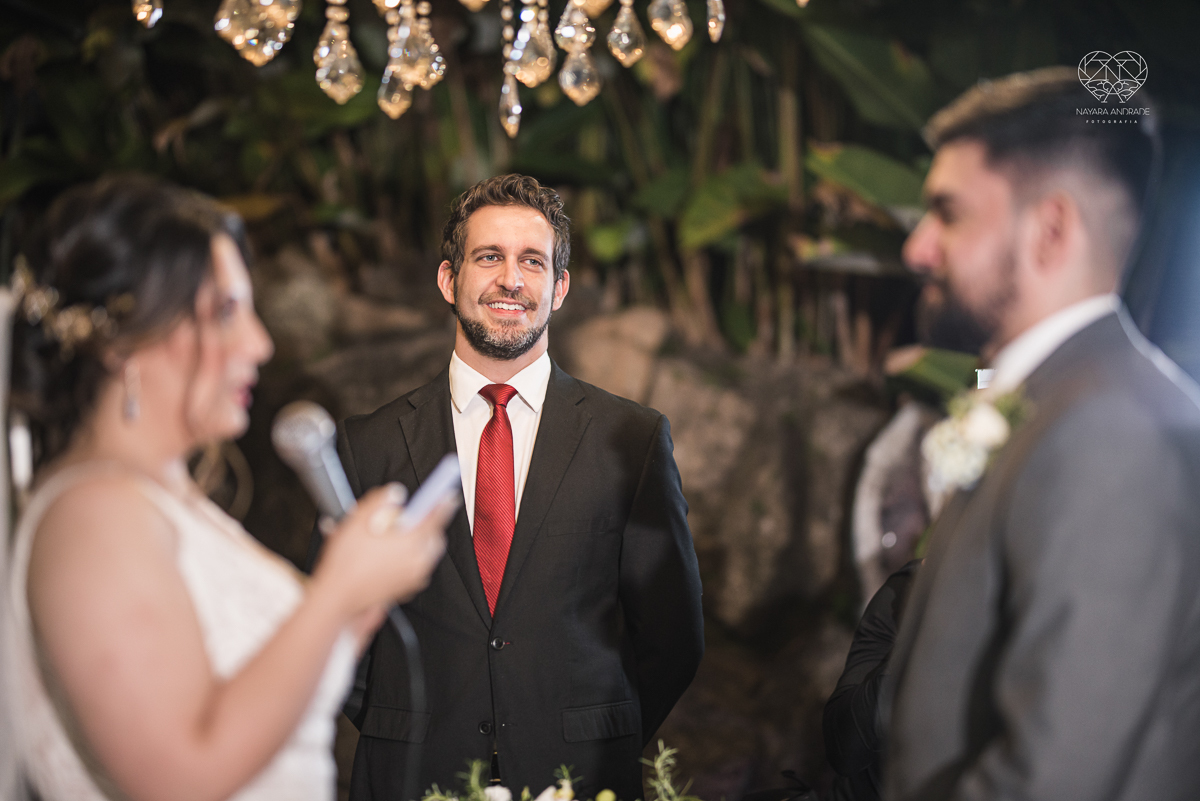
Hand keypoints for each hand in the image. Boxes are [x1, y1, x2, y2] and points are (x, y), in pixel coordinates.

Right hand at [311, 484, 453, 620]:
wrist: (337, 597)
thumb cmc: (346, 563)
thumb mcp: (357, 521)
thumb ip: (380, 501)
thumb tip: (395, 493)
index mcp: (411, 542)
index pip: (436, 517)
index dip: (443, 502)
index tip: (449, 495)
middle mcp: (417, 561)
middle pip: (434, 536)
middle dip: (429, 524)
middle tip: (412, 517)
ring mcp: (414, 577)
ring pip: (427, 553)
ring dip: (419, 541)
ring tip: (397, 536)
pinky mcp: (407, 589)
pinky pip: (418, 568)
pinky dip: (411, 558)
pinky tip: (390, 554)